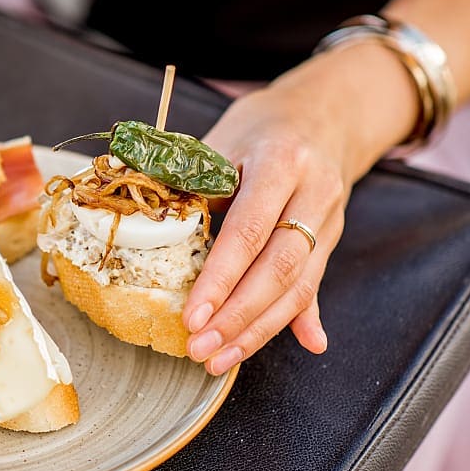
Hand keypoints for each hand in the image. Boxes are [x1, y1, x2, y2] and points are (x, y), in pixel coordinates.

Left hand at [182, 44, 416, 373]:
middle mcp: (314, 193)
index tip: (192, 314)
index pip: (248, 231)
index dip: (220, 278)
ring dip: (259, 329)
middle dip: (237, 316)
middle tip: (200, 347)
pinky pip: (315, 284)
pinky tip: (307, 344)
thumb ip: (189, 186)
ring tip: (221, 358)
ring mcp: (329, 219)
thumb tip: (138, 223)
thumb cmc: (259, 127)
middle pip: (279, 267)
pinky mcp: (331, 239)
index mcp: (281, 162)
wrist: (323, 111)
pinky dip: (305, 317)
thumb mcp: (221, 142)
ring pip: (300, 285)